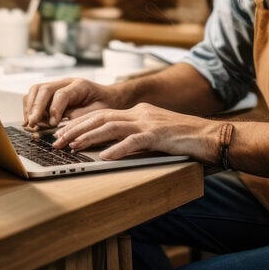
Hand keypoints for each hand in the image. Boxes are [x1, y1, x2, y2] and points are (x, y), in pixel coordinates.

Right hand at [22, 77, 117, 128]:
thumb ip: (78, 117)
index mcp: (79, 85)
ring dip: (30, 107)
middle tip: (32, 124)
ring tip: (31, 124)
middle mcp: (65, 83)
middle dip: (35, 107)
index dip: (54, 110)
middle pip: (43, 89)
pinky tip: (31, 122)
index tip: (52, 124)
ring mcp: (57, 86)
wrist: (108, 98)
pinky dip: (30, 108)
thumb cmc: (103, 105)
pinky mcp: (51, 94)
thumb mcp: (97, 113)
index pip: (61, 94)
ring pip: (35, 90)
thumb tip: (58, 125)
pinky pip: (35, 97)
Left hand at [50, 103, 216, 160]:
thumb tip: (111, 147)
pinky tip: (103, 157)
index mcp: (139, 112)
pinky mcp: (158, 135)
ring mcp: (149, 122)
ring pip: (111, 126)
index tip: (63, 131)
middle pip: (101, 117)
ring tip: (72, 146)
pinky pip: (133, 142)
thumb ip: (136, 135)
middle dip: (77, 128)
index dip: (81, 122)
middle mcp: (140, 113)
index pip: (103, 114)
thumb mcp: (155, 133)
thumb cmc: (184, 138)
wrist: (210, 136)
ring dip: (88, 137)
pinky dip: (116, 149)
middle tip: (57, 139)